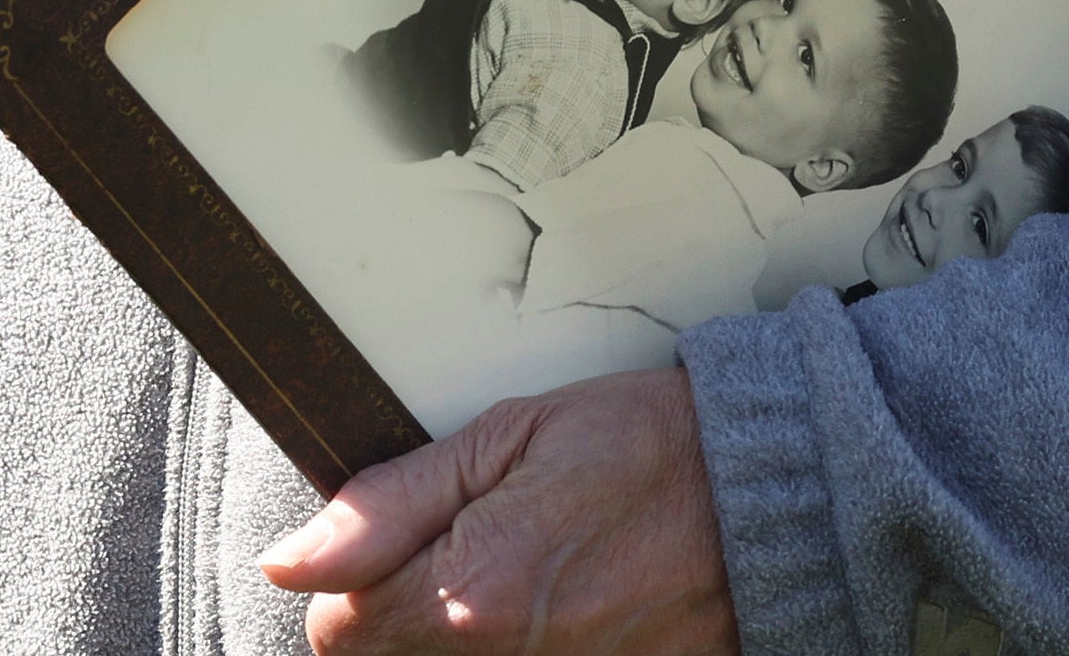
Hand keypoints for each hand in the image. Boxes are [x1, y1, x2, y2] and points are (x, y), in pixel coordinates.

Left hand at [263, 367, 738, 655]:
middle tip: (460, 560)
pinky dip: (519, 650)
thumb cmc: (655, 449)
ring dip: (459, 639)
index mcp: (474, 590)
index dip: (354, 579)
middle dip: (404, 614)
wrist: (775, 497)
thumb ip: (390, 505)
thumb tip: (293, 560)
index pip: (336, 629)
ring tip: (516, 583)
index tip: (393, 548)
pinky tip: (555, 610)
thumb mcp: (512, 434)